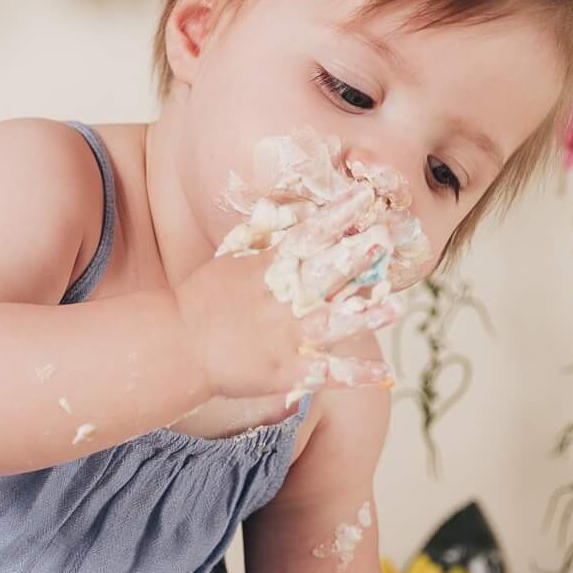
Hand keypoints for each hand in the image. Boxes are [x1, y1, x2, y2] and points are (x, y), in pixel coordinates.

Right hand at [174, 223, 400, 403]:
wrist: (177, 346)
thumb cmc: (203, 299)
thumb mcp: (231, 260)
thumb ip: (264, 240)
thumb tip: (292, 213)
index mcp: (267, 269)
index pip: (308, 235)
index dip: (338, 215)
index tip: (365, 197)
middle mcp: (280, 301)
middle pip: (324, 275)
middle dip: (356, 257)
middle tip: (386, 239)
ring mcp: (284, 338)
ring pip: (332, 325)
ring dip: (365, 316)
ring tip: (396, 307)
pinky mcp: (285, 372)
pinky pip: (326, 374)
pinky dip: (355, 375)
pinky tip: (384, 373)